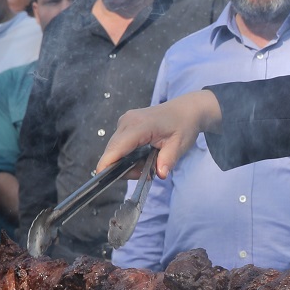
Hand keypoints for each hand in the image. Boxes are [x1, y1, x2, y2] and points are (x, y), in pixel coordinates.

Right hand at [99, 89, 221, 178]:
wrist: (185, 110)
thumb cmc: (183, 125)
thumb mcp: (180, 144)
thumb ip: (168, 160)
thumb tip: (161, 174)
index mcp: (140, 125)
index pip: (117, 147)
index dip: (107, 164)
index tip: (104, 179)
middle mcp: (127, 121)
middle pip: (113, 151)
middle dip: (124, 168)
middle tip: (146, 172)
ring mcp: (124, 122)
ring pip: (115, 150)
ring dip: (126, 162)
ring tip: (148, 163)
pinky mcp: (125, 124)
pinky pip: (119, 145)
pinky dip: (127, 155)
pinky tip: (143, 155)